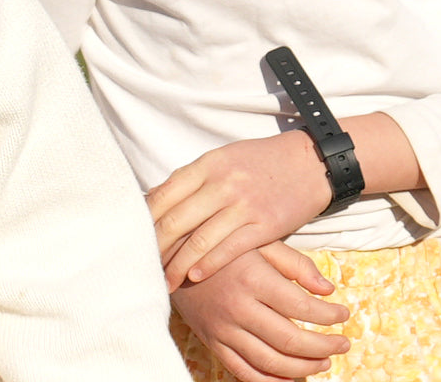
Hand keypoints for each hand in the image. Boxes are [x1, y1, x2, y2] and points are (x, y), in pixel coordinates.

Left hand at [148, 133, 330, 286]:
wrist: (309, 162)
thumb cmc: (261, 162)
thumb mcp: (223, 159)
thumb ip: (193, 178)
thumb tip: (157, 197)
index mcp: (207, 164)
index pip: (164, 193)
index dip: (145, 218)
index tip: (131, 236)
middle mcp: (221, 183)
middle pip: (175, 219)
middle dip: (154, 246)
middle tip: (139, 264)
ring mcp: (242, 205)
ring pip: (198, 239)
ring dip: (177, 264)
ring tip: (163, 280)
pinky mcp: (263, 226)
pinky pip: (228, 249)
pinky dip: (207, 265)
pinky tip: (193, 277)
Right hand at [171, 241, 349, 381]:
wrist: (169, 250)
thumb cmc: (220, 242)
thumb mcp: (257, 239)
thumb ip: (294, 263)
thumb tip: (328, 289)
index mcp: (252, 278)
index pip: (302, 308)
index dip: (329, 316)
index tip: (344, 314)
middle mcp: (238, 307)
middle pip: (291, 341)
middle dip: (324, 346)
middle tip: (344, 343)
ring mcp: (223, 328)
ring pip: (271, 363)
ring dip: (304, 368)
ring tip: (324, 361)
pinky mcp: (212, 341)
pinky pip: (244, 372)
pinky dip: (270, 381)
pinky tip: (290, 377)